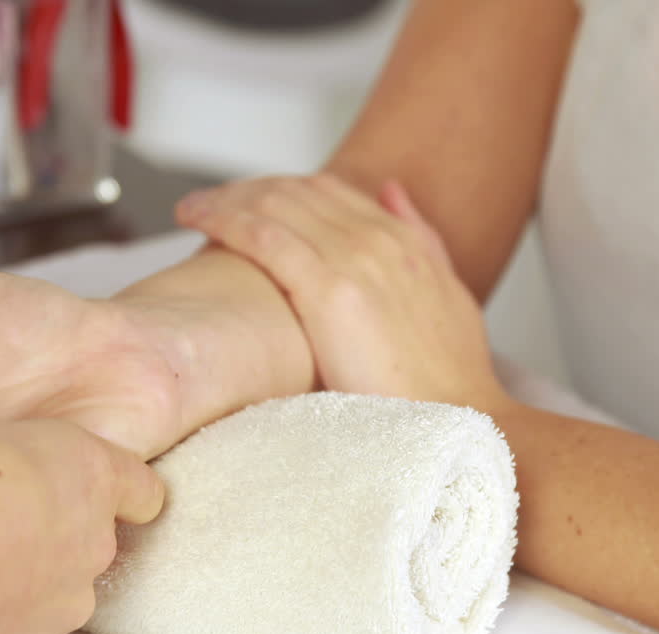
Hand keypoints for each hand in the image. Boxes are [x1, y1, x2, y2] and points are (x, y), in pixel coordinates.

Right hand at [0, 385, 164, 633]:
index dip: (127, 490)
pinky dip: (0, 626)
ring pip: (60, 588)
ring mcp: (73, 600)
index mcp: (95, 477)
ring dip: (27, 579)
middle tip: (0, 518)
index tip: (102, 489)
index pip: (144, 489)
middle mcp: (98, 543)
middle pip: (92, 537)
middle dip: (51, 530)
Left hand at [177, 174, 508, 409]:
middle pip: (297, 190)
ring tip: (192, 210)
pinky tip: (195, 219)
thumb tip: (391, 192)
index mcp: (403, 241)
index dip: (283, 190)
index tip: (249, 202)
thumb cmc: (450, 379)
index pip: (329, 192)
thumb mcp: (447, 296)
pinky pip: (262, 234)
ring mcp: (355, 257)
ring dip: (227, 198)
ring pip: (274, 203)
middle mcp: (379, 237)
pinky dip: (223, 217)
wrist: (466, 418)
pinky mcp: (330, 288)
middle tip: (210, 204)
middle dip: (248, 190)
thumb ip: (420, 240)